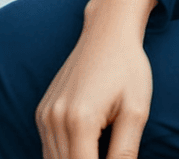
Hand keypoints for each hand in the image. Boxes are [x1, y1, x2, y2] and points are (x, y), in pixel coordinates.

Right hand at [35, 16, 152, 158]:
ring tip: (101, 145)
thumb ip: (125, 152)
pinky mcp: (42, 112)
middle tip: (110, 150)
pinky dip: (66, 155)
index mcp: (80, 120)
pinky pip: (49, 148)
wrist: (108, 31)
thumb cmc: (128, 67)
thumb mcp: (136, 111)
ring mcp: (45, 116)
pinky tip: (88, 145)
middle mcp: (55, 119)